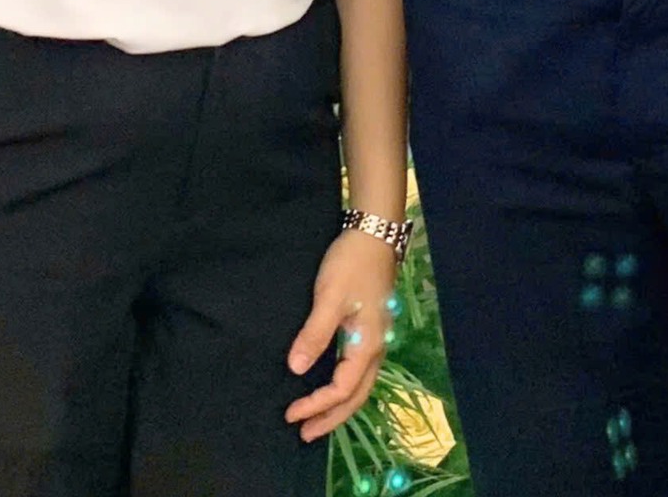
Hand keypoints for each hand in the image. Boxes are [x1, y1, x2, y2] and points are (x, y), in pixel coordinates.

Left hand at [284, 229, 397, 441]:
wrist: (374, 233)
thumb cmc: (351, 264)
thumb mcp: (329, 297)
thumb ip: (314, 334)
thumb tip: (296, 369)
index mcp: (368, 344)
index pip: (342, 389)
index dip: (316, 405)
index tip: (291, 414)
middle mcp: (377, 348)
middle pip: (356, 396)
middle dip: (331, 418)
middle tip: (304, 434)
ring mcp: (376, 339)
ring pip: (360, 385)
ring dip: (338, 406)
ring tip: (315, 419)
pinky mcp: (371, 329)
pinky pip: (358, 370)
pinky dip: (343, 387)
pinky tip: (330, 385)